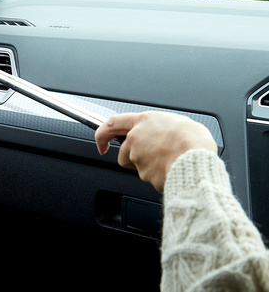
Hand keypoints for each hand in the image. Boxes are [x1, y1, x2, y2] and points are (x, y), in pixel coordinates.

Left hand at [94, 111, 217, 192]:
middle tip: (150, 158)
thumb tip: (166, 131)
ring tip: (166, 163)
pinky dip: (157, 177)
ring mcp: (138, 157)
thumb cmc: (193, 140)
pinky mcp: (145, 174)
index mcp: (144, 121)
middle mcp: (136, 138)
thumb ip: (164, 126)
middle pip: (123, 151)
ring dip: (145, 166)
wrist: (197, 161)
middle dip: (131, 157)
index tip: (101, 142)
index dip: (103, 134)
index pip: (112, 123)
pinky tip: (170, 172)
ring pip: (135, 166)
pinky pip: (148, 178)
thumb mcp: (180, 122)